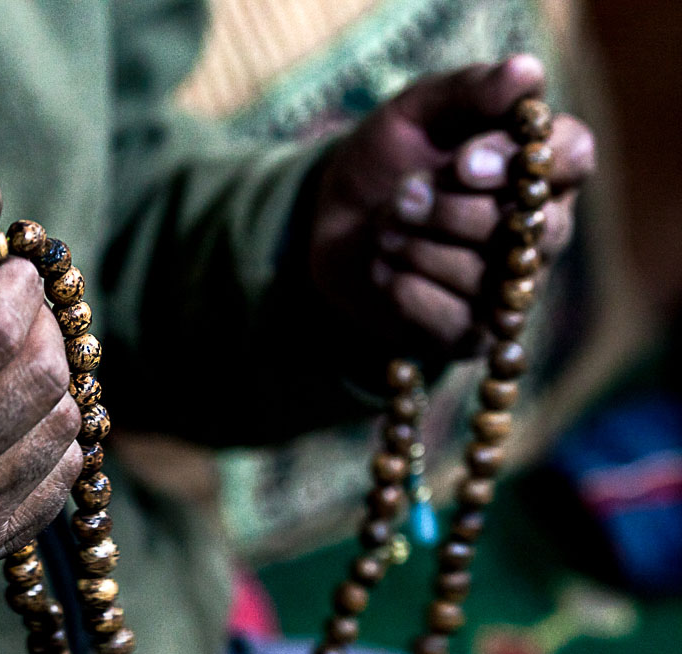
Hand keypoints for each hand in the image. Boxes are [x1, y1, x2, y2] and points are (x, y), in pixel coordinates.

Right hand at [0, 177, 81, 605]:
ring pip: (64, 421)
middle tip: (14, 313)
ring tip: (9, 364)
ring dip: (52, 376)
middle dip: (42, 324)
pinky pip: (65, 471)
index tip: (4, 272)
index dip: (17, 284)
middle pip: (40, 373)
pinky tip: (11, 415)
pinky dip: (52, 430)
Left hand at [307, 55, 594, 358]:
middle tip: (401, 196)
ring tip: (385, 229)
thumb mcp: (416, 112)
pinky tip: (384, 269)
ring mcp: (508, 287)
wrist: (328, 224)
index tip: (462, 163)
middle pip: (529, 226)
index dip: (519, 163)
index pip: (572, 156)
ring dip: (418, 247)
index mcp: (540, 166)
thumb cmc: (387, 162)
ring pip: (484, 276)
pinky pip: (449, 317)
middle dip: (449, 210)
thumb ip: (470, 92)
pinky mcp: (468, 333)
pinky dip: (404, 289)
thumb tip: (525, 72)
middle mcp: (541, 229)